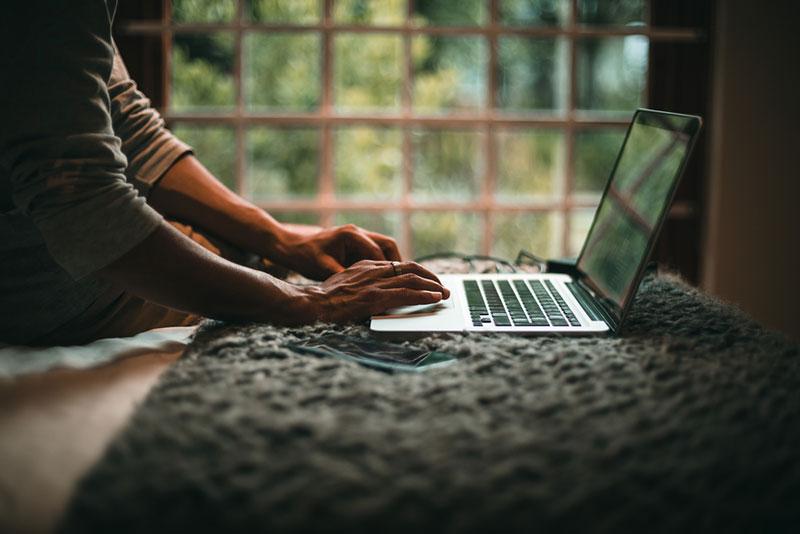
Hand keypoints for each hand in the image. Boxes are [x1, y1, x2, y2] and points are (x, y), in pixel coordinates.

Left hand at [274, 224, 401, 280]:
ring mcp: (359, 236)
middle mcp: (358, 232)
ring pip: (385, 248)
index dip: (387, 270)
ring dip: (391, 264)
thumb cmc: (305, 257)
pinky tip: (382, 280)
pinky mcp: (357, 243)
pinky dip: (381, 265)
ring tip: (394, 283)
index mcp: (351, 235)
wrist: (293, 247)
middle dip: (397, 264)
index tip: (393, 285)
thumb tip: (363, 290)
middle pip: (388, 245)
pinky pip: (376, 252)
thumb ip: (345, 276)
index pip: (378, 252)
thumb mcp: (323, 269)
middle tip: (401, 282)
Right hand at [298, 260, 450, 322]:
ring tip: (444, 293)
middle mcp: (373, 270)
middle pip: (409, 267)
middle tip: (442, 286)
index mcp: (366, 266)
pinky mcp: (375, 298)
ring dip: (432, 286)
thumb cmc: (322, 298)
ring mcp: (374, 284)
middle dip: (429, 276)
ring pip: (411, 279)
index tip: (427, 279)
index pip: (398, 264)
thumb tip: (376, 292)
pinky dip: (424, 295)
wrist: (310, 303)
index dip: (416, 271)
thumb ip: (361, 283)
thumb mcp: (344, 283)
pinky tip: (434, 298)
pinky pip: (405, 294)